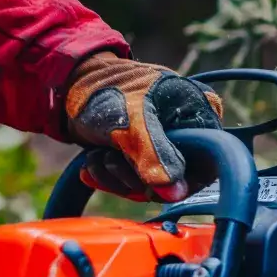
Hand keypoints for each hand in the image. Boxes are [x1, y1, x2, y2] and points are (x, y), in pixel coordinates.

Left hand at [65, 53, 223, 202]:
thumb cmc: (104, 89)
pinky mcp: (144, 156)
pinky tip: (92, 165)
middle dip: (137, 179)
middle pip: (177, 180)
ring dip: (117, 178)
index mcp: (199, 112)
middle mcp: (188, 131)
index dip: (181, 181)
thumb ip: (154, 155)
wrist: (68, 84)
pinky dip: (110, 179)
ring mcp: (165, 145)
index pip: (207, 163)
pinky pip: (135, 183)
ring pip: (152, 186)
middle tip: (111, 160)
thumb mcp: (131, 121)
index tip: (149, 183)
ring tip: (98, 155)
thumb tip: (174, 192)